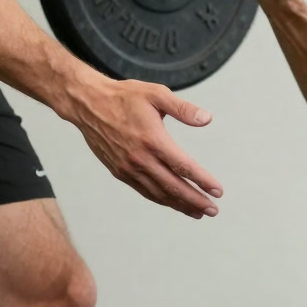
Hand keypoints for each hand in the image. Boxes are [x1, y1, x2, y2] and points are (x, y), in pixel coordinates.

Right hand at [63, 76, 222, 218]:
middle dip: (195, 200)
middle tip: (212, 210)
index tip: (218, 191)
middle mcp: (140, 158)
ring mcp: (128, 168)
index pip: (183, 167)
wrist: (88, 104)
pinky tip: (173, 203)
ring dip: (180, 205)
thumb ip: (183, 108)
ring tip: (197, 212)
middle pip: (173, 186)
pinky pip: (144, 191)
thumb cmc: (123, 96)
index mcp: (153, 140)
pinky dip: (161, 199)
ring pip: (158, 193)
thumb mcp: (156, 94)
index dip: (203, 181)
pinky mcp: (120, 172)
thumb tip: (207, 119)